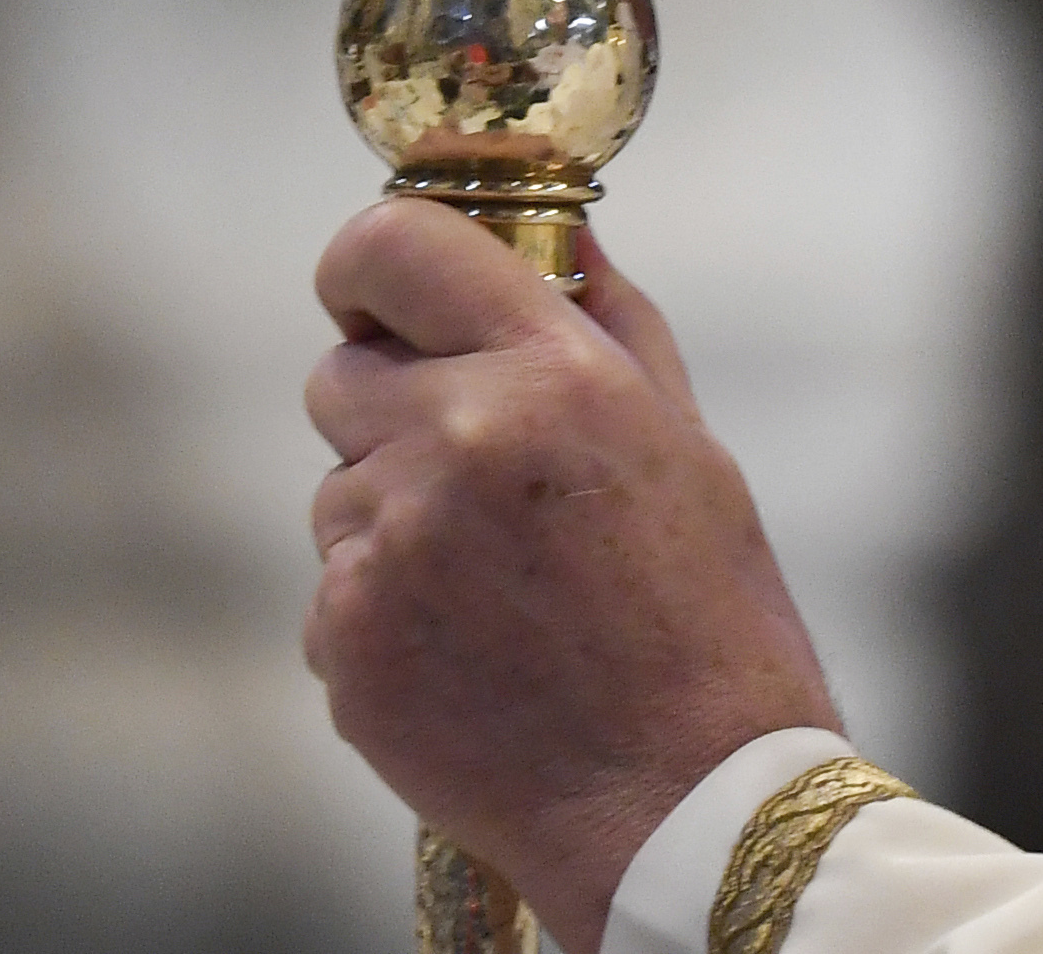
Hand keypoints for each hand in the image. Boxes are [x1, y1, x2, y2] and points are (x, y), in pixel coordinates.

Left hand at [306, 198, 840, 953]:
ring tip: (495, 591)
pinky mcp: (348, 640)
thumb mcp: (687, 447)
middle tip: (470, 476)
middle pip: (339, 376)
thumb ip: (613, 325)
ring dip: (390, 521)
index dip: (367, 267)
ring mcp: (391, 544)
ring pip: (336, 491)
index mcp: (551, 373)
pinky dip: (383, 614)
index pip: (392, 246)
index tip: (374, 298)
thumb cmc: (709, 624)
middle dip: (389, 410)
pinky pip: (333, 589)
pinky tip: (468, 654)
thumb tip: (565, 236)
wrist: (689, 806)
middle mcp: (458, 439)